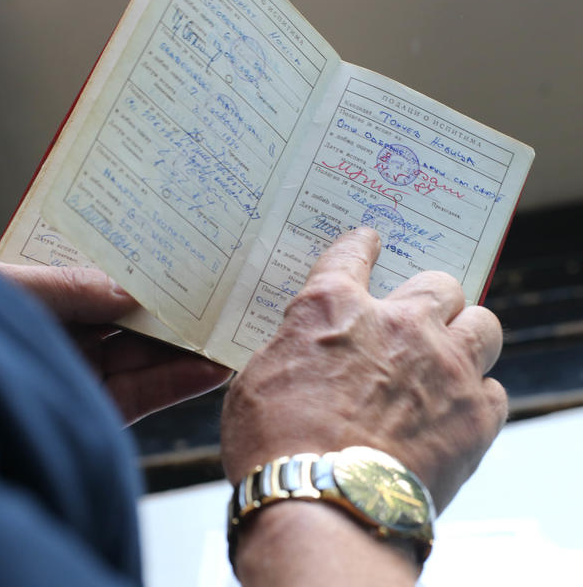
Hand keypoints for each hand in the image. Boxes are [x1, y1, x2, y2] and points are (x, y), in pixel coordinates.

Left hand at [0, 256, 231, 422]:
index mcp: (41, 298)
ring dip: (187, 351)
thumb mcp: (10, 291)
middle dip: (178, 315)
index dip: (148, 276)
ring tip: (227, 337)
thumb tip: (134, 293)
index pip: (106, 283)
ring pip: (143, 360)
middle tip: (222, 306)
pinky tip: (208, 370)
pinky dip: (175, 384)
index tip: (190, 269)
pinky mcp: (91, 414)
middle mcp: (64, 336)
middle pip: (133, 324)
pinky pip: (140, 396)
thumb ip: (71, 290)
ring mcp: (79, 376)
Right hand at [221, 227, 506, 513]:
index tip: (370, 242)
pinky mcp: (474, 416)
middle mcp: (396, 326)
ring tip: (449, 357)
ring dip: (467, 335)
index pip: (353, 251)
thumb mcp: (259, 380)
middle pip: (439, 283)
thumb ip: (294, 348)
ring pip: (483, 323)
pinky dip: (477, 396)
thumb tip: (309, 345)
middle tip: (417, 318)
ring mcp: (443, 367)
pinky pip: (493, 389)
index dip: (362, 245)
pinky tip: (455, 413)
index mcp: (334, 309)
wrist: (320, 510)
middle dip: (430, 297)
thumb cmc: (276, 448)